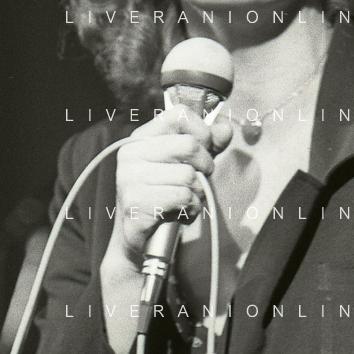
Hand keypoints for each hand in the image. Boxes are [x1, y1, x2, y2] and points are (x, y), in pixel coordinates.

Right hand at [106, 108, 232, 268]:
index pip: (179, 114)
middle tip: (196, 182)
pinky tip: (181, 213)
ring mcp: (129, 178)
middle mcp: (131, 154)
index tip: (204, 150)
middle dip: (204, 166)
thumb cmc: (166, 198)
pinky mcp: (135, 203)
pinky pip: (182, 197)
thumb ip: (207, 146)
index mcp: (141, 138)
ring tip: (185, 201)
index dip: (202, 131)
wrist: (142, 238)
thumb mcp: (188, 166)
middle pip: (189, 145)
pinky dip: (192, 208)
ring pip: (188, 175)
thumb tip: (224, 129)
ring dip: (198, 193)